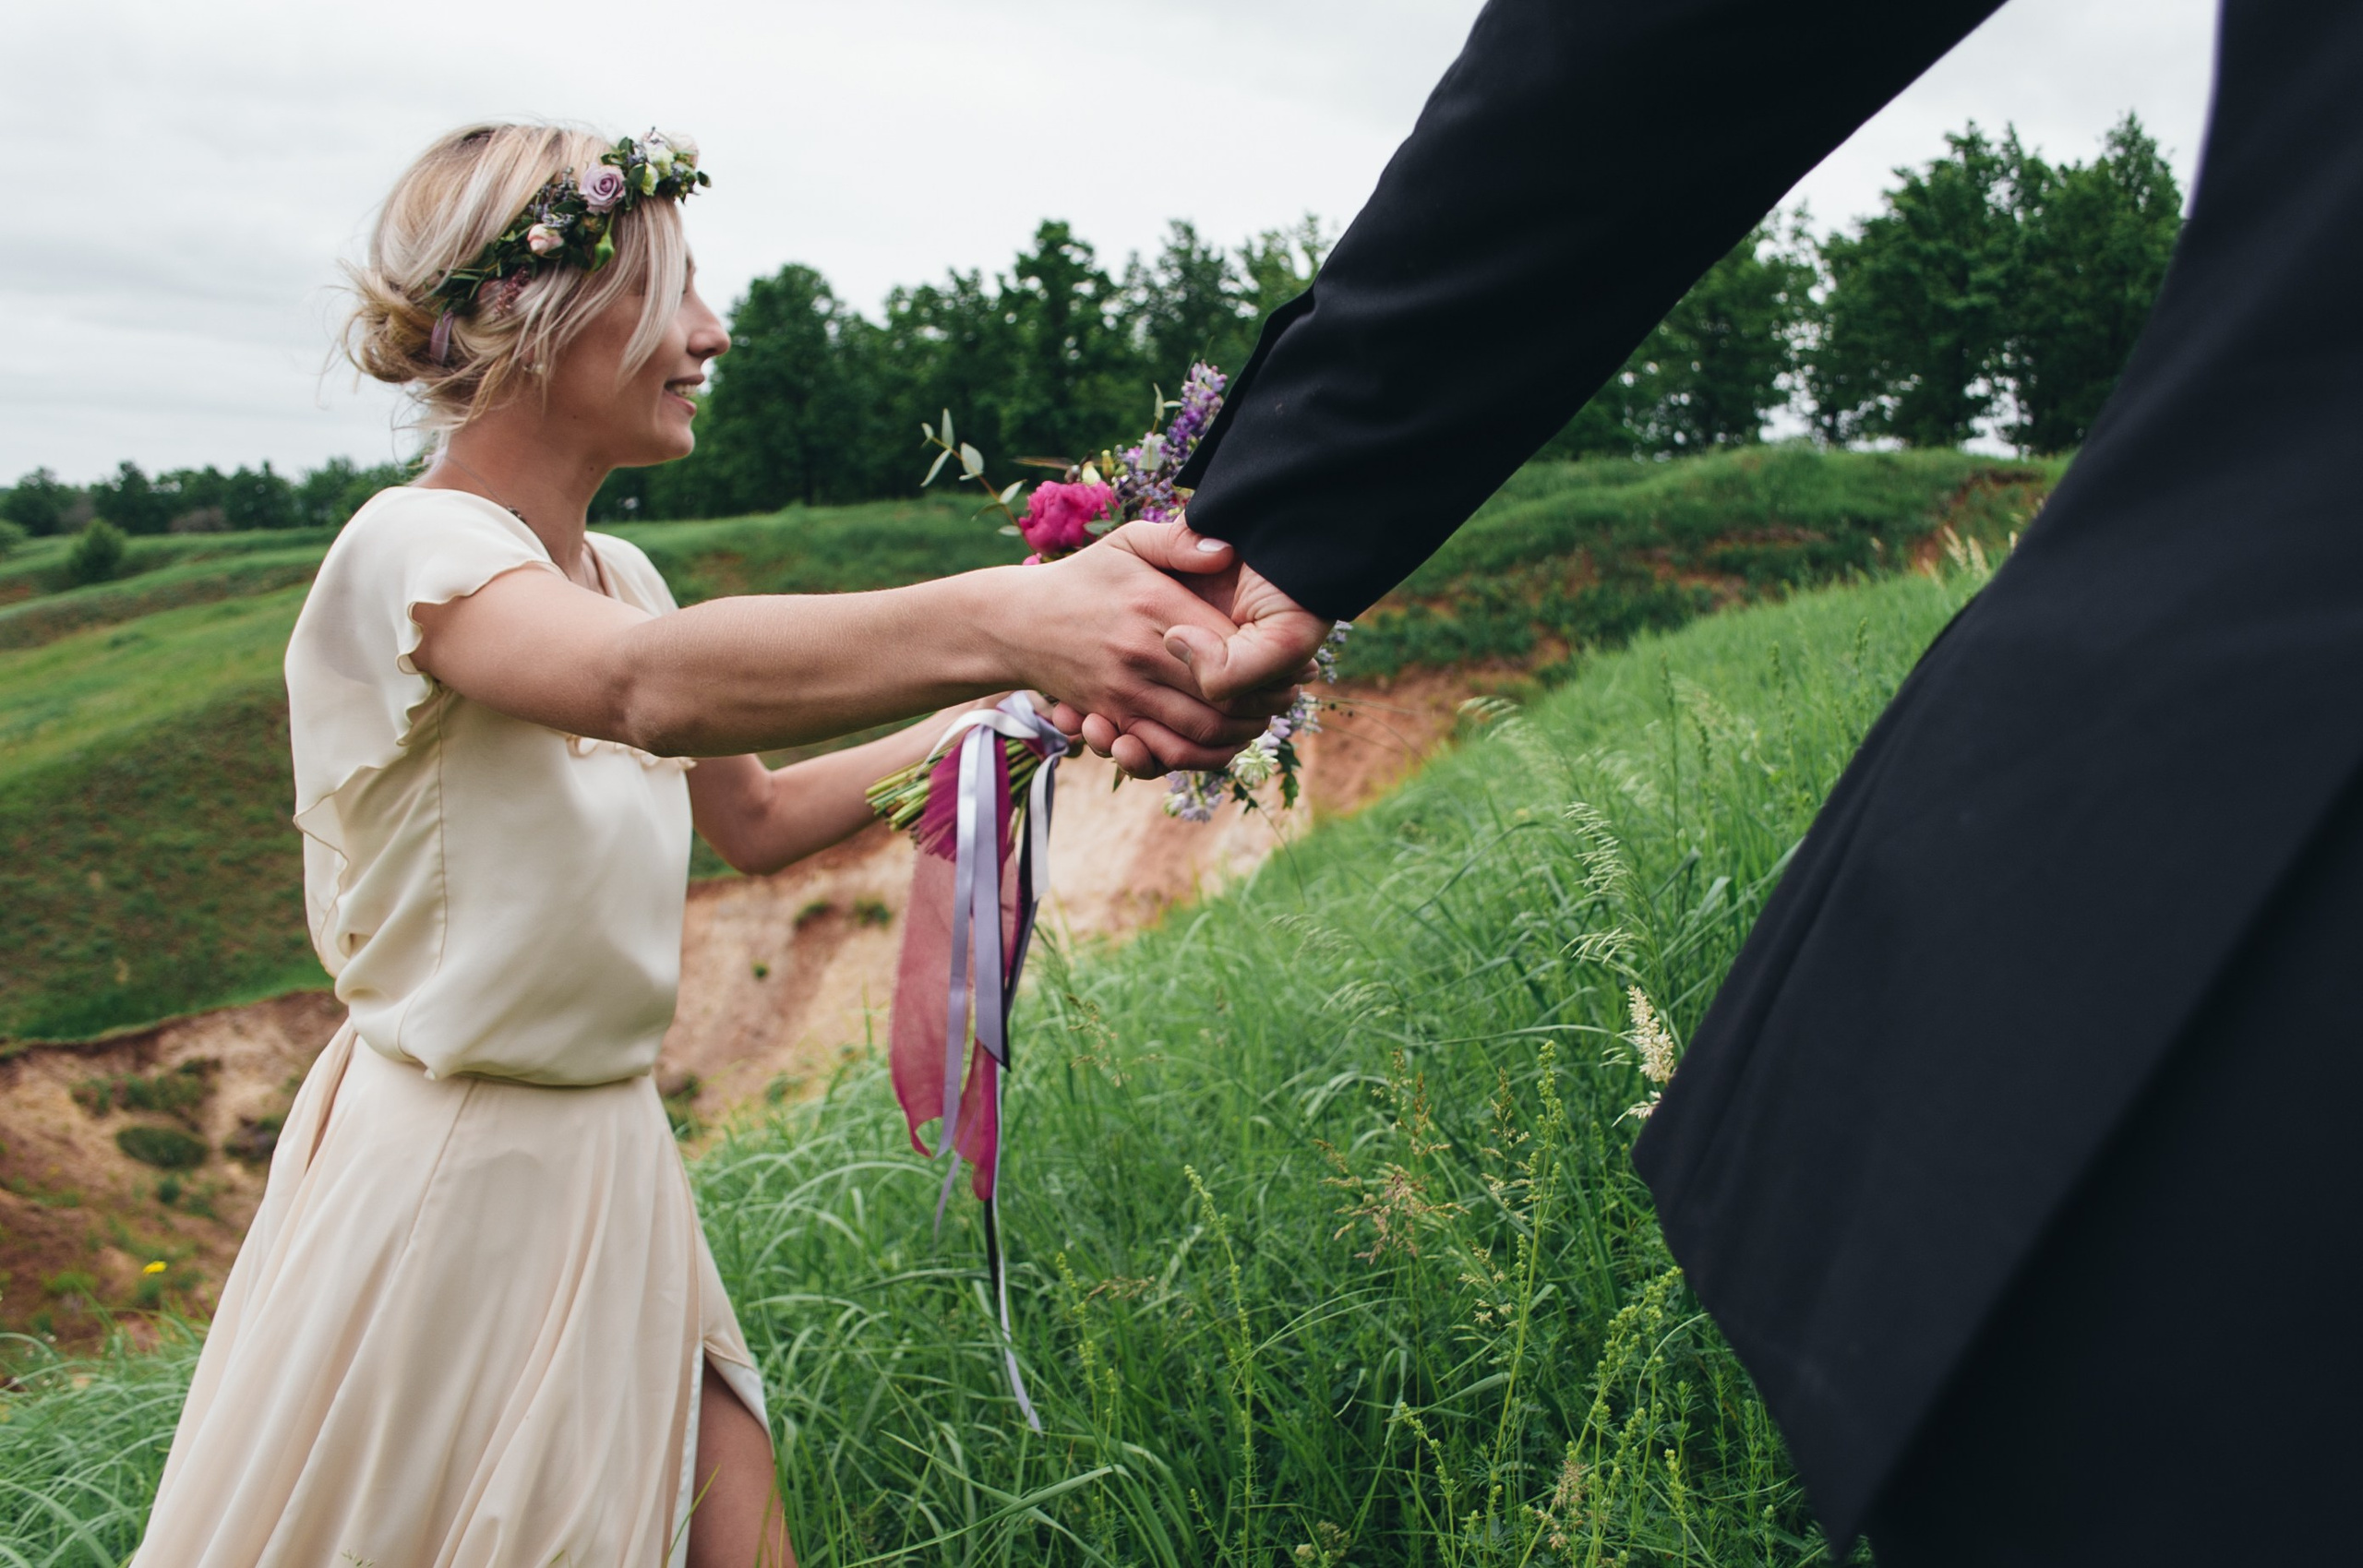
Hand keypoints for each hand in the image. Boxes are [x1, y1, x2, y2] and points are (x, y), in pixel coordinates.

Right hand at [1011, 523, 1276, 772]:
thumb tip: (1229, 550)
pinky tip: (1221, 740)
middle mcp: (1140, 653)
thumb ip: (1179, 541)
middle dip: (1266, 701)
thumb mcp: (1126, 543)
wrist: (1014, 624)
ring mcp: (1123, 691)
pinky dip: (1201, 755)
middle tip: (1287, 695)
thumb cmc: (1082, 578)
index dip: (1269, 660)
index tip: (1292, 660)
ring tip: (1260, 718)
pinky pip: (1166, 751)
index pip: (1228, 644)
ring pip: (1201, 730)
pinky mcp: (1111, 717)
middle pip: (1224, 694)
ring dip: (1240, 732)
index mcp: (1152, 605)